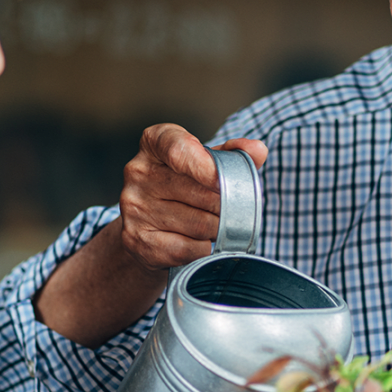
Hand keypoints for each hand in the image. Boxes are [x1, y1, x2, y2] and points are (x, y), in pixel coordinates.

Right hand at [119, 124, 267, 271]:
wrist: (146, 227)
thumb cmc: (182, 188)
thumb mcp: (205, 163)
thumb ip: (233, 155)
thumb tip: (258, 150)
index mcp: (154, 143)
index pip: (179, 149)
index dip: (206, 167)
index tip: (223, 181)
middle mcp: (138, 172)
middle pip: (199, 193)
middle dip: (225, 205)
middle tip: (233, 211)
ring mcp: (134, 208)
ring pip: (199, 224)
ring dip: (217, 229)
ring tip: (215, 226)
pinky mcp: (137, 240)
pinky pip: (188, 248)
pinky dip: (204, 248)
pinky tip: (201, 242)